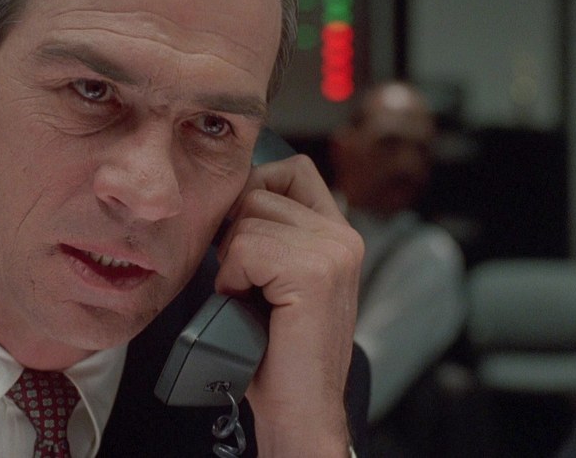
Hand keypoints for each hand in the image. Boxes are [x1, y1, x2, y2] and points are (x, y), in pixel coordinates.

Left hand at [215, 154, 362, 456]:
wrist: (299, 405)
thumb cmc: (277, 347)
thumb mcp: (279, 276)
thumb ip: (274, 232)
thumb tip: (232, 195)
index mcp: (338, 232)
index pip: (290, 170)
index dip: (254, 194)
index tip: (243, 240)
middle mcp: (343, 234)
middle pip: (258, 191)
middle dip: (235, 236)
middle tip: (248, 282)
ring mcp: (334, 250)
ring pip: (247, 219)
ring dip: (233, 262)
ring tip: (252, 298)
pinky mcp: (315, 271)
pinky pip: (246, 248)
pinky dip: (234, 278)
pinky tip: (250, 305)